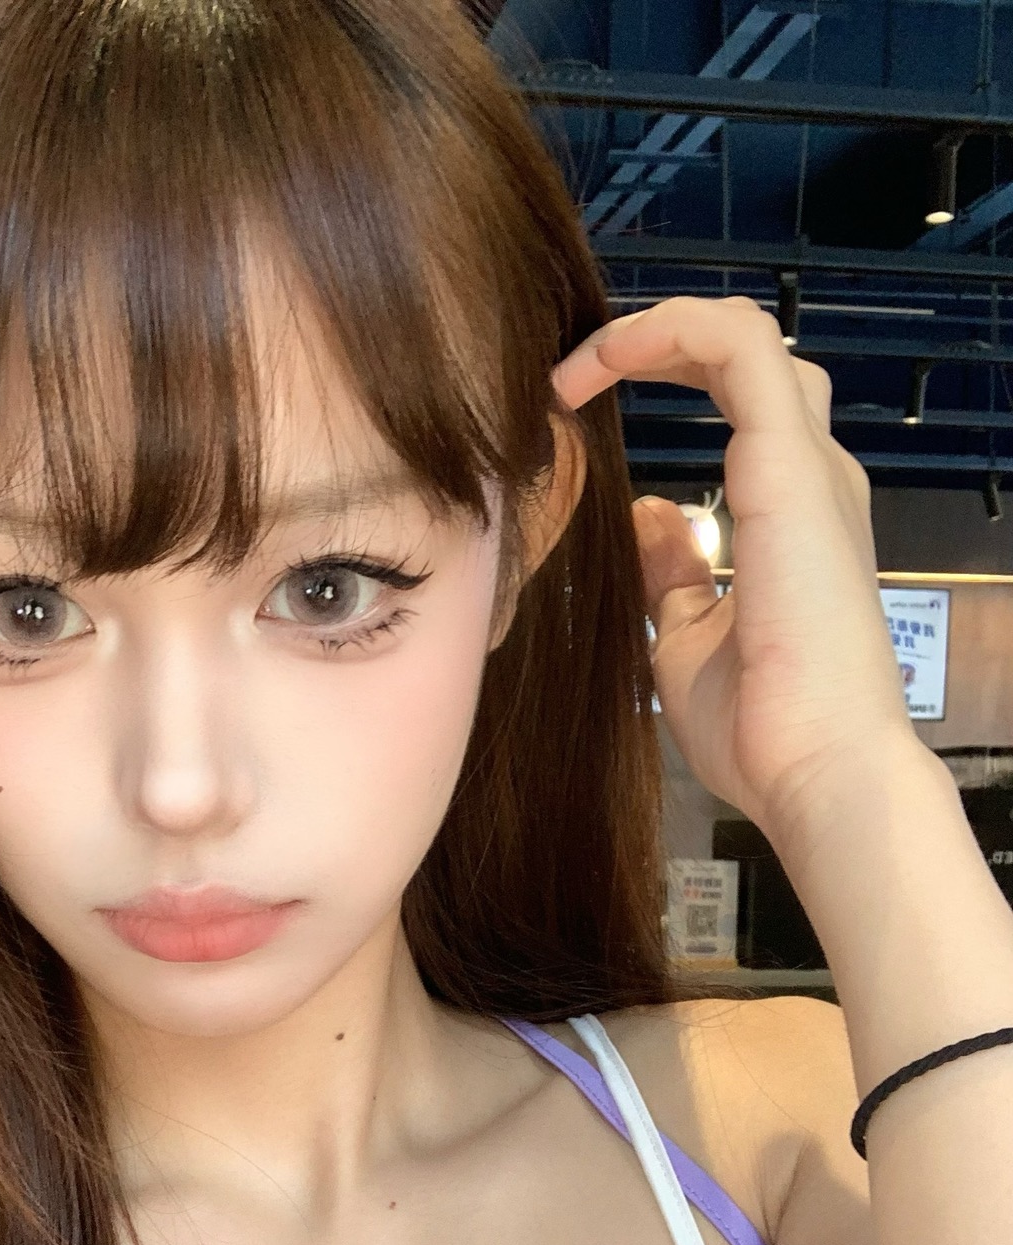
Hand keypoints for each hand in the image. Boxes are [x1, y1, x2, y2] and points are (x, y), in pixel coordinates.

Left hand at [551, 296, 919, 851]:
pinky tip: (604, 356)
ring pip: (747, 335)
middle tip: (574, 375)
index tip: (575, 406)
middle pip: (747, 356)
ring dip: (658, 329)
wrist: (814, 770)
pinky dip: (669, 330)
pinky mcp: (789, 467)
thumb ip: (672, 573)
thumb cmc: (763, 728)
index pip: (740, 402)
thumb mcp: (689, 639)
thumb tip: (649, 517)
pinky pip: (737, 348)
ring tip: (580, 365)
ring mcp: (806, 467)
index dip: (665, 376)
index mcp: (789, 513)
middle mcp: (808, 477)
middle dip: (660, 341)